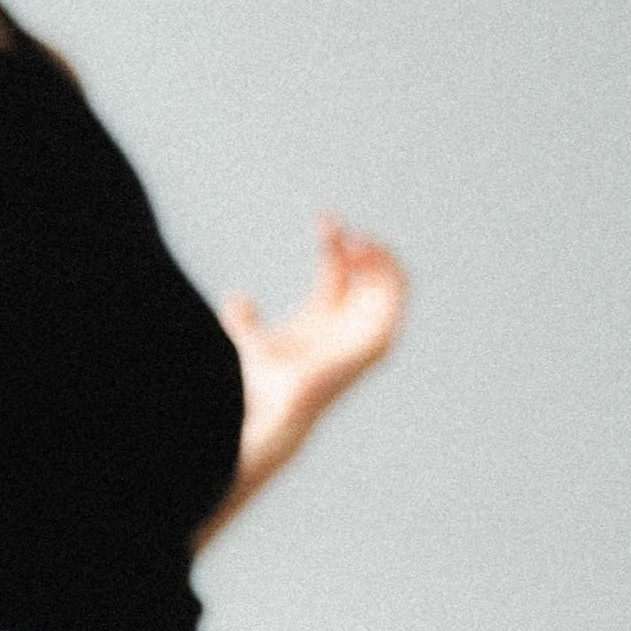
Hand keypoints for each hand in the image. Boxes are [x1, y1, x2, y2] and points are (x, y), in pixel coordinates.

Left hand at [221, 216, 407, 493]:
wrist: (278, 409)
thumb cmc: (265, 388)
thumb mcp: (254, 342)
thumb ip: (245, 322)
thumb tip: (235, 298)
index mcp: (324, 317)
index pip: (340, 269)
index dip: (335, 243)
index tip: (322, 221)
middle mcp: (348, 323)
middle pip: (367, 271)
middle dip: (360, 244)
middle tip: (331, 226)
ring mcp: (365, 332)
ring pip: (389, 282)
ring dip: (379, 255)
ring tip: (356, 239)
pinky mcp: (378, 341)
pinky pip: (396, 298)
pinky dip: (388, 273)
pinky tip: (366, 255)